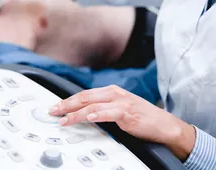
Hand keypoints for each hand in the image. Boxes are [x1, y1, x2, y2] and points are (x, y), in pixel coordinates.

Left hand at [49, 85, 195, 160]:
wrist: (164, 124)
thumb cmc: (141, 117)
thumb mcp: (119, 108)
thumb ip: (103, 108)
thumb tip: (83, 114)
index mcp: (111, 91)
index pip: (84, 94)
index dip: (68, 100)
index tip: (56, 107)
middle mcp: (114, 94)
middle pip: (84, 97)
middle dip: (66, 104)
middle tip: (53, 111)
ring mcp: (121, 102)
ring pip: (92, 106)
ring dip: (75, 113)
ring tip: (64, 119)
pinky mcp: (127, 113)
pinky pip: (108, 113)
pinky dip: (96, 115)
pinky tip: (88, 117)